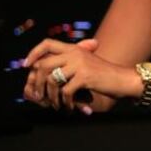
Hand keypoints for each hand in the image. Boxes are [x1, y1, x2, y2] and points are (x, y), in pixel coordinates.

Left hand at [22, 39, 136, 113]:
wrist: (124, 79)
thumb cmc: (105, 74)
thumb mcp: (87, 63)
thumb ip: (70, 62)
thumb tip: (44, 68)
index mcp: (74, 48)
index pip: (47, 43)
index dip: (33, 53)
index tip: (27, 66)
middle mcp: (76, 53)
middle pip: (43, 65)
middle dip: (38, 83)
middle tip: (38, 95)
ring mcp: (80, 64)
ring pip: (52, 80)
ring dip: (50, 96)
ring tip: (55, 104)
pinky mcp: (85, 77)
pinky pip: (65, 91)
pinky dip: (65, 103)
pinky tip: (70, 107)